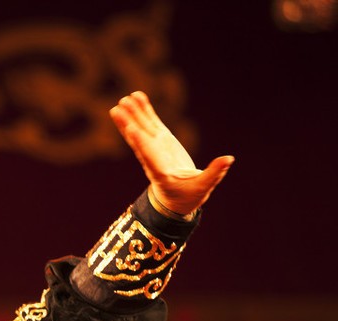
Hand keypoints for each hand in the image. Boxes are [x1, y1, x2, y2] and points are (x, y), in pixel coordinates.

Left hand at [110, 91, 233, 215]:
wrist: (177, 199)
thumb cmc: (189, 196)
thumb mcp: (202, 188)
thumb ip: (214, 174)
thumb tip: (228, 159)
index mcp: (162, 172)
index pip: (149, 156)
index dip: (140, 143)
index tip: (130, 129)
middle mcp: (154, 158)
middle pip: (140, 140)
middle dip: (129, 125)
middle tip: (117, 109)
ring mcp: (156, 148)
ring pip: (142, 129)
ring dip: (133, 114)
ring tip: (124, 99)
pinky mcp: (161, 141)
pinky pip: (150, 124)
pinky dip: (144, 111)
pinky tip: (136, 97)